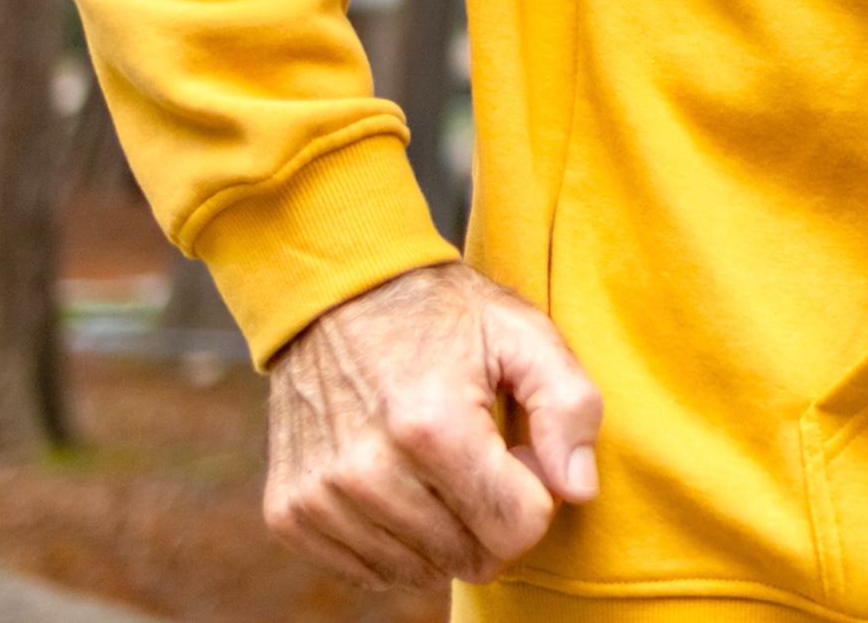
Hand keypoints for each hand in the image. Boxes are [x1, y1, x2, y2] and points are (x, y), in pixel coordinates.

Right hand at [263, 260, 602, 589]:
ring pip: (421, 572)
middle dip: (491, 516)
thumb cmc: (441, 315)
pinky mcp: (289, 514)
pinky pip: (369, 573)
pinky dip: (396, 543)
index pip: (516, 528)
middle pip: (470, 558)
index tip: (516, 452)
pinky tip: (400, 489)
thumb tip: (577, 490)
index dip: (534, 494)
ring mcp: (320, 497)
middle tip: (479, 459)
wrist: (335, 294)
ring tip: (437, 468)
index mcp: (433, 426)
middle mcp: (367, 471)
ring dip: (444, 532)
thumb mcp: (524, 334)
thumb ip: (569, 407)